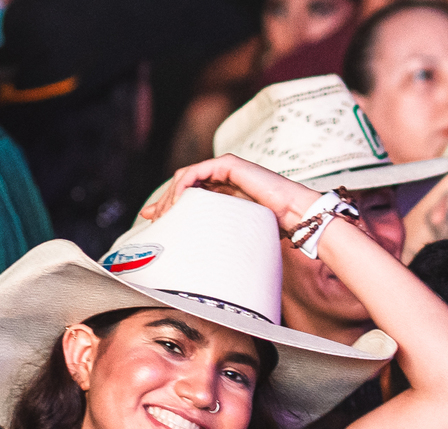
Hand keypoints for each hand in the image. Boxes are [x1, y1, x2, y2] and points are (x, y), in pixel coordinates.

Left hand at [139, 154, 320, 230]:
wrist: (294, 216)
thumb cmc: (270, 227)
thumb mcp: (229, 230)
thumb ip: (209, 230)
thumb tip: (188, 244)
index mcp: (221, 191)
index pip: (186, 193)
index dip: (166, 205)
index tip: (152, 221)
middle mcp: (221, 177)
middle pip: (181, 184)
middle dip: (163, 202)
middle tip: (153, 220)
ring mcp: (224, 168)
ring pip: (184, 177)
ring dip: (170, 195)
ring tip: (165, 215)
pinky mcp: (229, 164)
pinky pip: (195, 172)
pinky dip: (182, 186)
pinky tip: (178, 203)